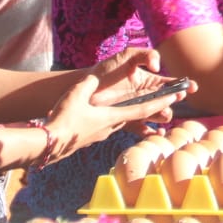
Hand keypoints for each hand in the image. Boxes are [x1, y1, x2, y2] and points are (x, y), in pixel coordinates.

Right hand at [44, 67, 193, 162]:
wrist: (47, 145)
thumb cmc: (64, 120)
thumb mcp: (77, 94)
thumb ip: (89, 83)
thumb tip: (95, 78)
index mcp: (113, 117)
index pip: (143, 110)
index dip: (160, 103)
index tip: (175, 98)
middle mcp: (110, 128)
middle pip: (134, 117)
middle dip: (149, 109)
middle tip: (163, 102)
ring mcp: (99, 135)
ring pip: (118, 122)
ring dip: (126, 114)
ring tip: (129, 106)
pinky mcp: (88, 139)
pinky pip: (103, 127)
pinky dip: (108, 119)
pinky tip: (98, 117)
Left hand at [85, 49, 190, 132]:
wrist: (83, 87)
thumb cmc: (105, 69)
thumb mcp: (127, 55)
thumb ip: (146, 55)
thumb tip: (158, 68)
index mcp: (149, 81)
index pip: (170, 84)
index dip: (183, 85)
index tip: (191, 87)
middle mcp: (146, 96)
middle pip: (168, 101)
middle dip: (173, 100)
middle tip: (173, 97)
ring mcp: (137, 110)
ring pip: (158, 115)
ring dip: (164, 115)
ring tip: (163, 113)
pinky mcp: (126, 121)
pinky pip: (142, 129)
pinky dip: (151, 132)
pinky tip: (155, 132)